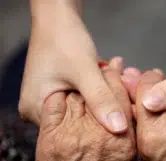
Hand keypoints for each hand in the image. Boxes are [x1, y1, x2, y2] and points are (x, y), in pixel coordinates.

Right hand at [20, 3, 127, 132]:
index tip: (123, 116)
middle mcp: (40, 112)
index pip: (72, 132)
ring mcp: (49, 103)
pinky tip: (110, 83)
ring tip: (120, 86)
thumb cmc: (64, 39)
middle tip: (125, 97)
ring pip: (83, 111)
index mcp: (36, 111)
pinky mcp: (59, 95)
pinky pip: (82, 101)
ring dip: (102, 100)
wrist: (58, 18)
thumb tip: (119, 129)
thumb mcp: (85, 71)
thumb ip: (101, 99)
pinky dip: (97, 93)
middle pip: (78, 123)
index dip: (99, 125)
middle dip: (102, 110)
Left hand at [33, 67, 134, 160]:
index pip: (124, 100)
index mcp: (122, 144)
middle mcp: (98, 136)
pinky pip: (55, 107)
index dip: (123, 83)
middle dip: (106, 76)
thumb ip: (127, 142)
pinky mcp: (49, 141)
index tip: (123, 73)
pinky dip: (61, 97)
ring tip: (88, 76)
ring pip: (79, 96)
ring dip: (84, 84)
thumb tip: (126, 120)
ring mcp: (71, 136)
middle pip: (102, 93)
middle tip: (109, 65)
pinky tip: (67, 94)